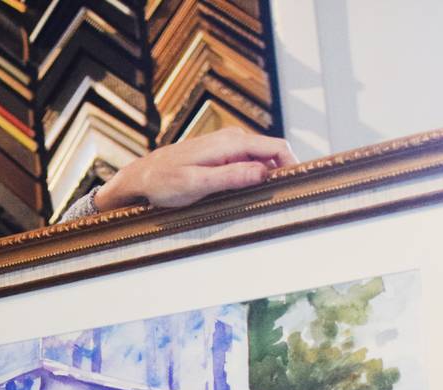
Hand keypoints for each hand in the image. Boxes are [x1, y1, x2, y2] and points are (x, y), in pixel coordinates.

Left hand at [96, 127, 297, 211]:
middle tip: (285, 197)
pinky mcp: (221, 154)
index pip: (277, 147)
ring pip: (261, 158)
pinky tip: (249, 191)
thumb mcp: (197, 184)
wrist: (140, 177)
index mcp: (230, 143)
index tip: (301, 184)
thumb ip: (231, 176)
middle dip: (282, 171)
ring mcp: (227, 145)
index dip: (294, 164)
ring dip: (268, 175)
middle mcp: (232, 139)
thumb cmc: (164, 182)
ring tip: (268, 198)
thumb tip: (263, 172)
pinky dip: (254, 175)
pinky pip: (247, 162)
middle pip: (273, 152)